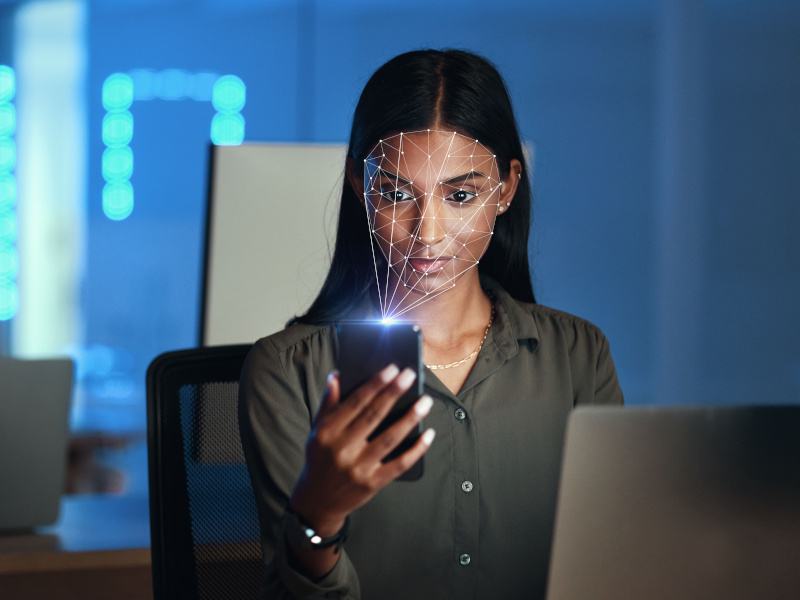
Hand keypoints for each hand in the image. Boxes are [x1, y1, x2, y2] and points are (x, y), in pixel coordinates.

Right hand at [288, 365, 435, 534]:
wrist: (317, 502)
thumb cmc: (320, 459)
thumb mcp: (316, 431)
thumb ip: (328, 404)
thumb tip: (337, 375)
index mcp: (327, 432)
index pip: (355, 402)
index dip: (375, 384)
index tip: (392, 368)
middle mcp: (342, 449)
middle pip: (374, 415)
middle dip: (394, 393)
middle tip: (410, 375)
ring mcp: (358, 468)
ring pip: (390, 438)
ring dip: (410, 418)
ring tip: (425, 401)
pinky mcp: (372, 484)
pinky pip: (399, 464)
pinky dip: (416, 449)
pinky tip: (428, 434)